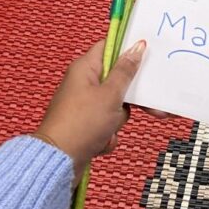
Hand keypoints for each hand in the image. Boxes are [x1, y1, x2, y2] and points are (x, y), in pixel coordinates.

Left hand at [33, 39, 147, 183]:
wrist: (58, 162)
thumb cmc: (82, 123)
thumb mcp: (111, 94)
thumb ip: (126, 71)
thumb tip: (137, 46)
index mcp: (85, 68)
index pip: (110, 47)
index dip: (128, 49)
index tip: (148, 53)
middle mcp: (84, 83)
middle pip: (117, 79)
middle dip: (130, 97)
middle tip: (149, 106)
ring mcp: (84, 105)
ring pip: (115, 105)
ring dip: (117, 120)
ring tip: (108, 129)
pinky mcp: (85, 124)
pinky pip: (107, 123)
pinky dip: (107, 134)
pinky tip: (100, 142)